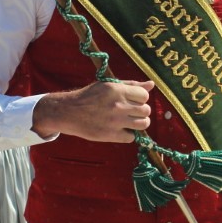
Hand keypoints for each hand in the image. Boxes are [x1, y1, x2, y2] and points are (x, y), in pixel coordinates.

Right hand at [32, 80, 154, 141]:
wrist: (69, 112)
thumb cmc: (90, 96)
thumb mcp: (109, 85)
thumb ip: (131, 85)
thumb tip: (152, 84)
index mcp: (117, 90)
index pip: (144, 96)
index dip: (141, 98)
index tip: (133, 100)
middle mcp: (118, 105)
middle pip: (146, 110)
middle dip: (141, 111)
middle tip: (131, 112)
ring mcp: (115, 121)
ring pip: (143, 124)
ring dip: (139, 123)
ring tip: (129, 121)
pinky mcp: (110, 135)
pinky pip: (131, 137)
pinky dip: (127, 135)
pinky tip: (119, 130)